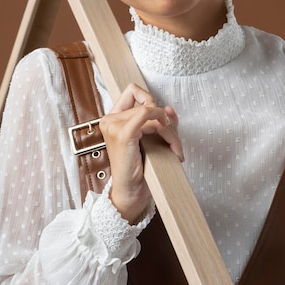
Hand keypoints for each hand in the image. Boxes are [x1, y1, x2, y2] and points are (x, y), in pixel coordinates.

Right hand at [99, 83, 183, 224]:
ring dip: (170, 131)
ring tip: (175, 150)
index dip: (150, 100)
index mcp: (113, 120)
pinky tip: (169, 143)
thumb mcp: (154, 140)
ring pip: (152, 111)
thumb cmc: (141, 170)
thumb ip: (162, 122)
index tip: (160, 119)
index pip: (132, 91)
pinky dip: (163, 125)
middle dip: (166, 119)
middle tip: (172, 140)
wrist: (132, 193)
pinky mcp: (122, 134)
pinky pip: (146, 113)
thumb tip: (170, 108)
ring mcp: (114, 126)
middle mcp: (110, 120)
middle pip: (147, 102)